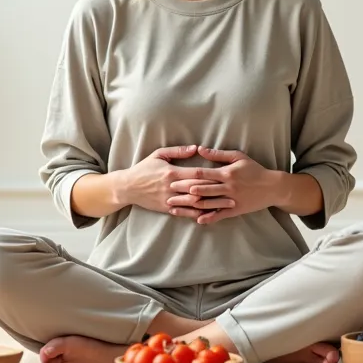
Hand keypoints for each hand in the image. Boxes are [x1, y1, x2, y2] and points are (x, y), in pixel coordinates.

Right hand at [116, 146, 234, 216]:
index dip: (211, 176)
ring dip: (213, 204)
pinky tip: (212, 214)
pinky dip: (199, 214)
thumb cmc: (144, 168)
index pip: (195, 174)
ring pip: (194, 203)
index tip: (227, 176)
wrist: (128, 187)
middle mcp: (172, 188)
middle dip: (217, 192)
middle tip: (235, 193)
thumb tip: (196, 148)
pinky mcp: (167, 209)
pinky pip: (186, 213)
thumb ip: (178, 151)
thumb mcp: (159, 155)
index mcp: (172, 173)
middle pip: (198, 190)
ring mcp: (170, 200)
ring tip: (228, 205)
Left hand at [167, 146, 281, 224]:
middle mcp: (227, 187)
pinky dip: (209, 217)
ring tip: (177, 207)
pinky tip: (198, 219)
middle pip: (202, 190)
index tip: (173, 179)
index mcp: (226, 173)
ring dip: (191, 206)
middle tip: (169, 194)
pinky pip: (220, 214)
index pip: (203, 174)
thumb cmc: (254, 169)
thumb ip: (218, 154)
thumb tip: (199, 149)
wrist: (272, 187)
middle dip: (184, 192)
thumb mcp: (238, 157)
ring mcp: (231, 199)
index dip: (187, 177)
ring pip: (208, 203)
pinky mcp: (236, 209)